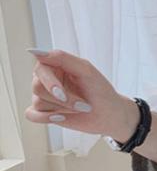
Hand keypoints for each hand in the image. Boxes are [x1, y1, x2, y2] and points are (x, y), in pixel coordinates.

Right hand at [24, 49, 139, 141]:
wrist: (109, 114)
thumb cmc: (100, 90)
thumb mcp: (86, 70)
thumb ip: (62, 58)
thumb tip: (36, 52)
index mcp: (55, 66)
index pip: (40, 68)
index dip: (49, 82)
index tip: (60, 93)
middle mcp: (47, 79)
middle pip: (37, 87)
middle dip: (63, 99)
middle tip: (83, 104)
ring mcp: (45, 96)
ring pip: (38, 102)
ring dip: (63, 108)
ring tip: (81, 108)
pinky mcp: (45, 112)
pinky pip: (31, 114)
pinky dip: (44, 118)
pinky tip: (61, 117)